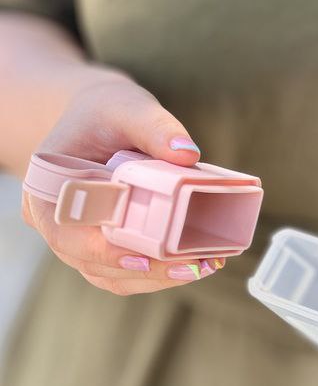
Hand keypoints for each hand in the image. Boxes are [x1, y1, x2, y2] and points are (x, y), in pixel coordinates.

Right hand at [21, 76, 224, 294]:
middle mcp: (59, 225)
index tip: (142, 257)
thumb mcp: (126, 107)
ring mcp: (83, 242)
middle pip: (94, 264)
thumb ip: (154, 126)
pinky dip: (161, 273)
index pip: (65, 233)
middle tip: (192, 265)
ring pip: (115, 277)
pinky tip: (197, 263)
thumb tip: (187, 154)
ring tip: (202, 266)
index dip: (101, 251)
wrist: (100, 124)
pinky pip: (129, 272)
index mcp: (47, 191)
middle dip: (146, 271)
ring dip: (159, 278)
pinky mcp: (108, 248)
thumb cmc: (105, 115)